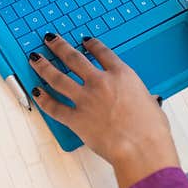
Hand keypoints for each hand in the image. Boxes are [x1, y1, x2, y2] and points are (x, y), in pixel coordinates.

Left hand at [29, 34, 178, 187]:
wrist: (141, 148)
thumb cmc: (151, 130)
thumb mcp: (151, 104)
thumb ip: (143, 98)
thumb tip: (148, 101)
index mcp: (121, 75)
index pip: (102, 52)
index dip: (91, 44)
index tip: (84, 40)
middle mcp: (100, 82)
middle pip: (73, 57)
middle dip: (59, 46)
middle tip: (49, 39)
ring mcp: (85, 99)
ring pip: (57, 77)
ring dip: (44, 66)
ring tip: (35, 59)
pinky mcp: (76, 119)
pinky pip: (54, 107)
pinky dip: (43, 100)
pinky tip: (36, 93)